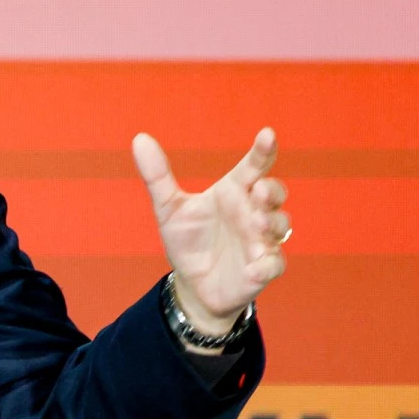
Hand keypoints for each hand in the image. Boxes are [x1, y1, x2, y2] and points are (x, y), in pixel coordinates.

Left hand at [133, 129, 288, 333]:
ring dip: (271, 223)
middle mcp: (252, 212)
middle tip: (257, 191)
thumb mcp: (169, 208)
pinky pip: (274, 265)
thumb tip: (139, 138)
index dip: (262, 151)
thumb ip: (157, 176)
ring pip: (280, 225)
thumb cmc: (188, 240)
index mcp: (233, 192)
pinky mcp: (263, 268)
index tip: (267, 134)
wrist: (192, 283)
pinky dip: (267, 264)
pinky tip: (256, 266)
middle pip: (274, 193)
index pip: (253, 167)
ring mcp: (261, 240)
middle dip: (270, 191)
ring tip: (256, 224)